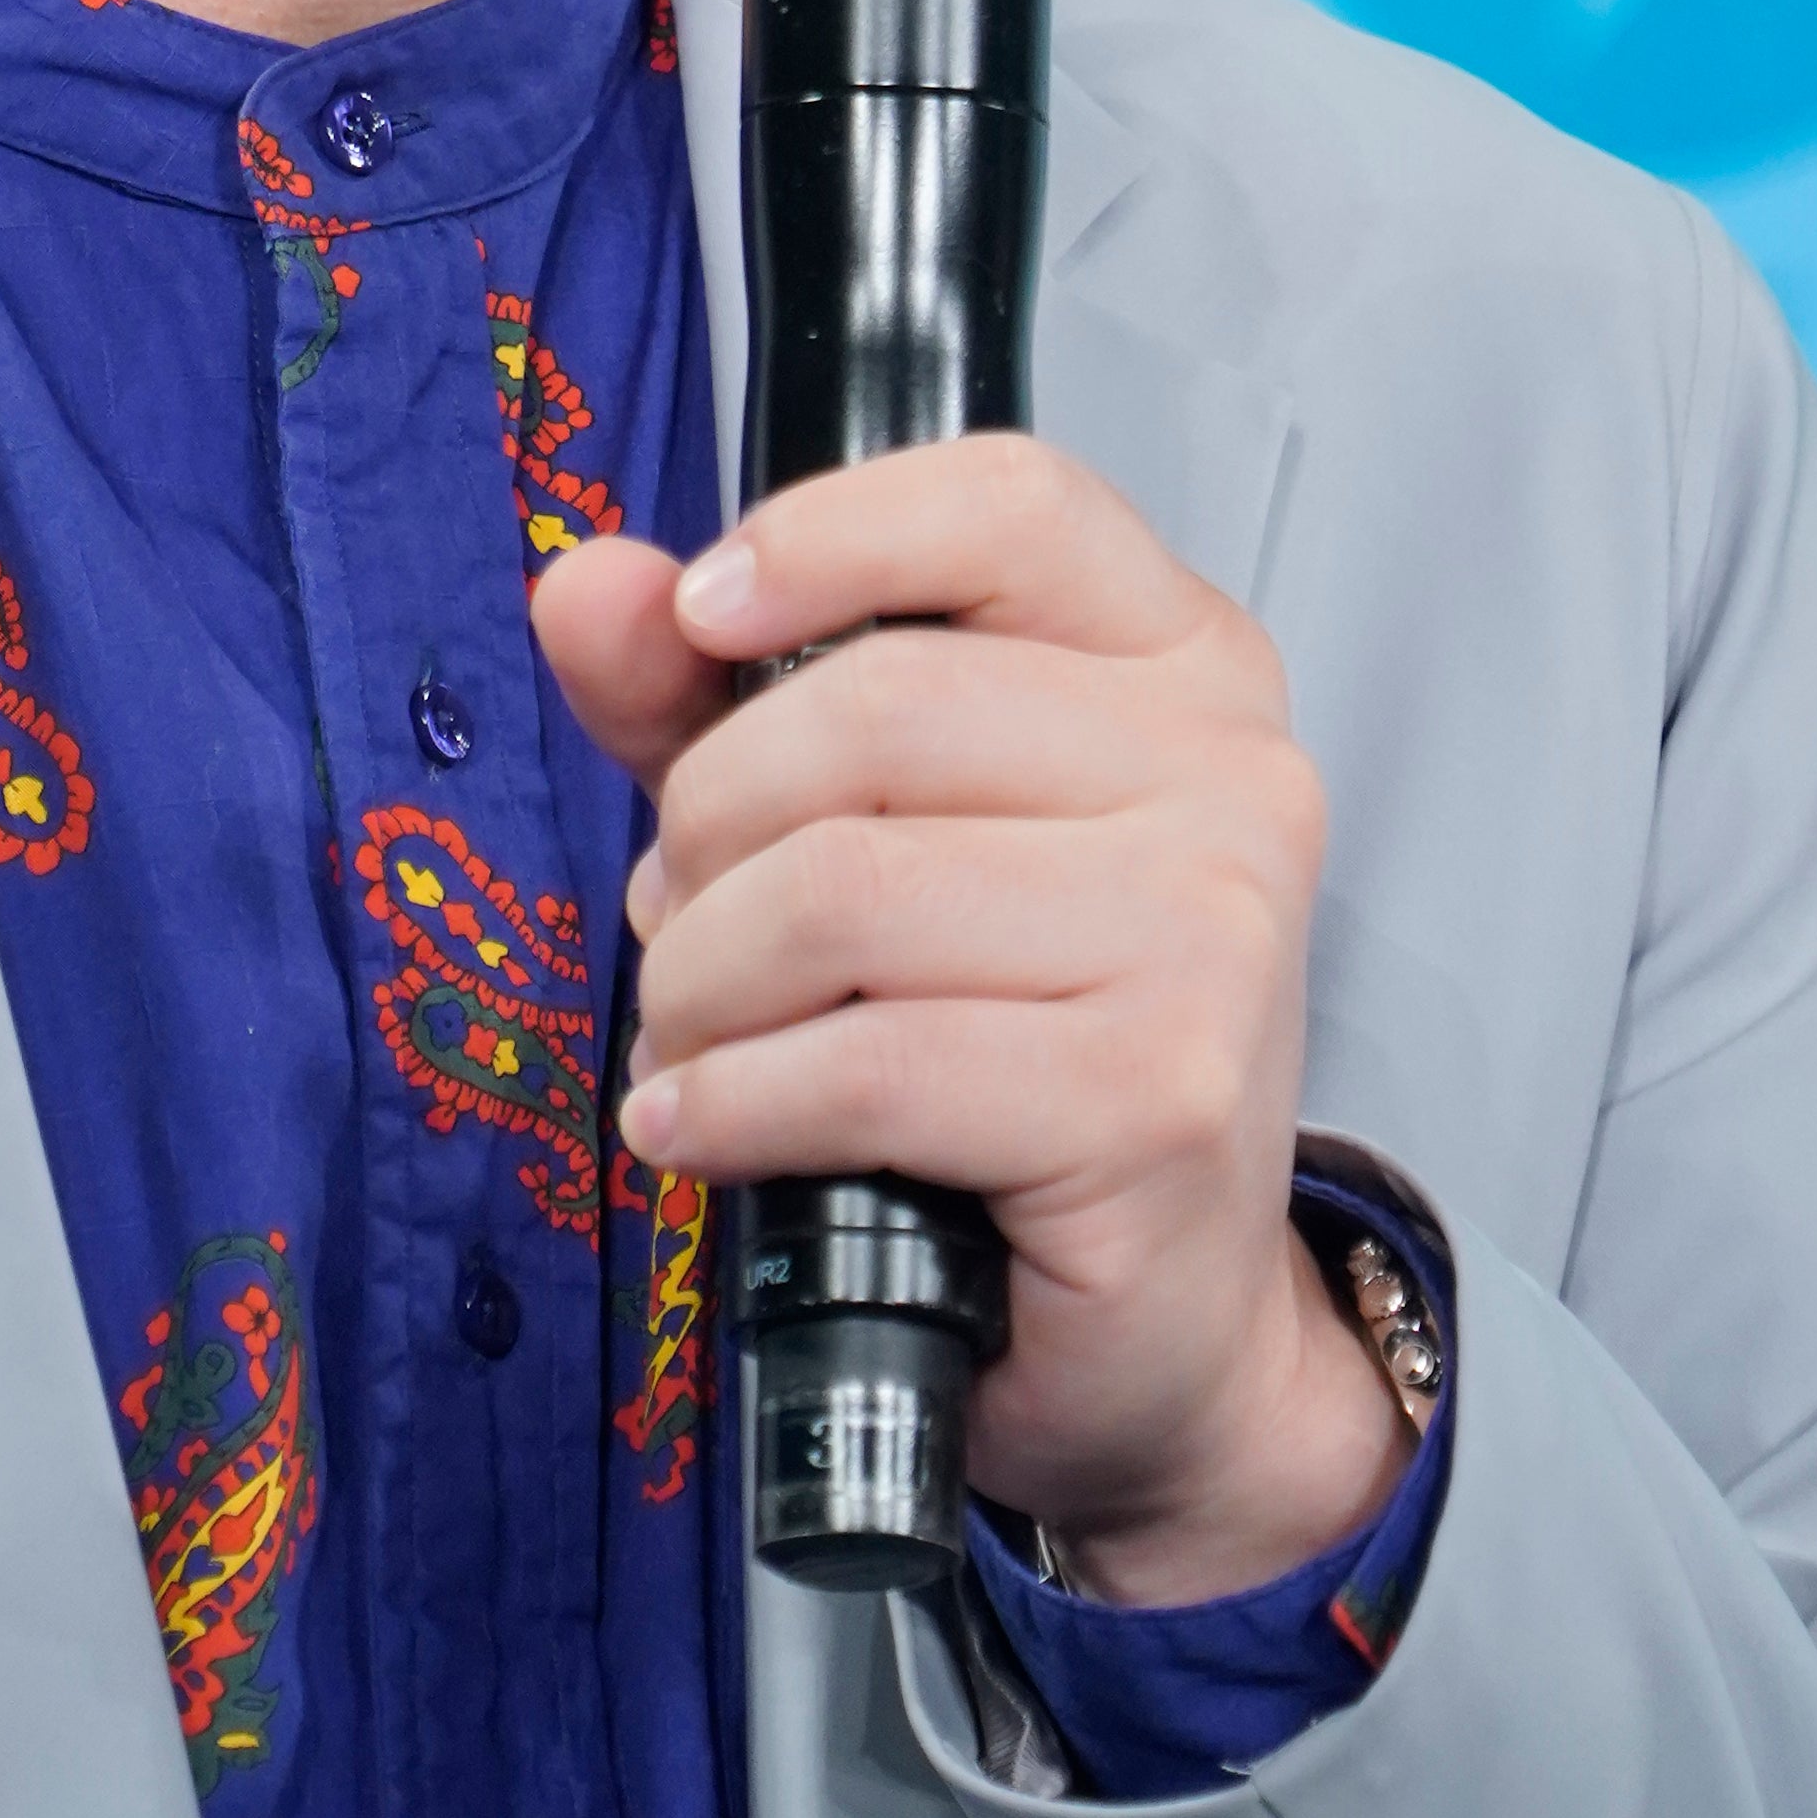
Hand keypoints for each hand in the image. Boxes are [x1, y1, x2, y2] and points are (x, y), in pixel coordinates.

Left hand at [533, 431, 1406, 1604]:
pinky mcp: (1158, 1095)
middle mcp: (1227, 771)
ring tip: (693, 1031)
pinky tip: (695, 1123)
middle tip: (680, 920)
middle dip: (707, 827)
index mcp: (1179, 655)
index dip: (825, 539)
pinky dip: (733, 1099)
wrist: (1162, 1315)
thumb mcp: (850, 819)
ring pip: (843, 887)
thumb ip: (707, 693)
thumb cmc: (1011, 1032)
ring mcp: (1209, 933)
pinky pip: (866, 1058)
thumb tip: (589, 590)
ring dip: (701, 980)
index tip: (700, 615)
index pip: (1005, 502)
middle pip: (872, 709)